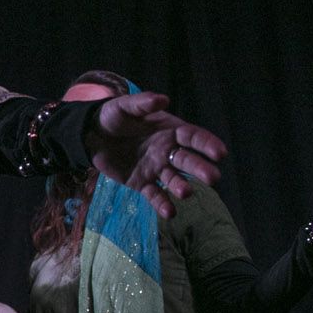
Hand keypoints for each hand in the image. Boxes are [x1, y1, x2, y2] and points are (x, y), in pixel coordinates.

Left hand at [84, 92, 226, 218]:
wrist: (91, 135)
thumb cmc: (113, 117)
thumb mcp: (125, 106)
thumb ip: (143, 103)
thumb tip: (163, 99)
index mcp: (170, 131)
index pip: (193, 137)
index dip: (207, 144)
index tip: (220, 153)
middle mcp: (167, 151)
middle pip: (187, 160)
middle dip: (200, 169)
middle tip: (213, 178)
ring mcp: (155, 168)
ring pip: (173, 179)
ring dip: (181, 187)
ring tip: (186, 193)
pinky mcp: (141, 183)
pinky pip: (154, 194)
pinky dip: (162, 204)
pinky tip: (170, 213)